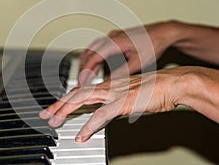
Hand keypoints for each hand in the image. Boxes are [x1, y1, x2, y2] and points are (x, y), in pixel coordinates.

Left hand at [40, 67, 191, 141]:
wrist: (173, 83)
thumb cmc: (155, 89)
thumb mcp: (130, 94)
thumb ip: (116, 101)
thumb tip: (107, 110)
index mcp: (109, 84)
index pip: (82, 90)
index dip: (67, 98)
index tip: (56, 106)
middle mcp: (108, 86)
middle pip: (76, 93)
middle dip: (59, 104)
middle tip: (45, 114)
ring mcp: (114, 93)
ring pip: (82, 99)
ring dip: (66, 111)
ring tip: (54, 122)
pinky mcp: (123, 102)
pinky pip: (101, 115)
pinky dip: (89, 125)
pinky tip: (81, 135)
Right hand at [78, 21, 179, 84]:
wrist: (164, 32)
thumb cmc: (153, 43)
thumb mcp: (138, 62)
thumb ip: (122, 72)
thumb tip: (110, 82)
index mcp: (114, 42)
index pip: (93, 58)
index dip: (86, 71)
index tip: (82, 81)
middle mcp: (111, 37)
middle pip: (90, 53)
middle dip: (84, 67)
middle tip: (82, 80)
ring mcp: (113, 36)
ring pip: (93, 48)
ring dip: (89, 61)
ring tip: (86, 75)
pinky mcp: (117, 37)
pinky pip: (100, 46)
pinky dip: (95, 56)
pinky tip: (97, 63)